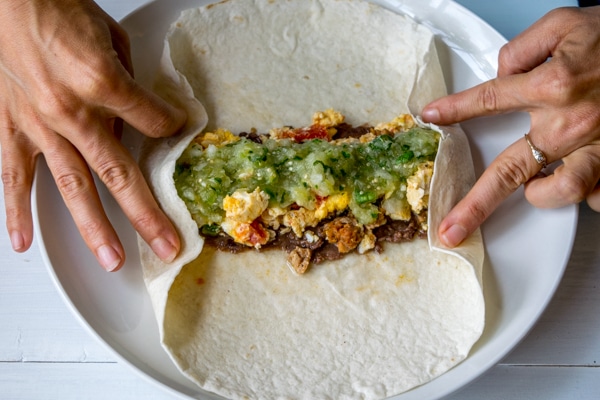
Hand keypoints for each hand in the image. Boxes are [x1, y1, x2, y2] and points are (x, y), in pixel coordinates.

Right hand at [0, 0, 186, 269]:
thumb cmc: (55, 8)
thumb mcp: (110, 38)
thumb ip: (128, 83)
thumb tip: (139, 111)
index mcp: (102, 83)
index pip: (154, 123)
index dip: (170, 128)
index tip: (177, 132)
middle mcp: (72, 112)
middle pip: (120, 175)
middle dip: (146, 215)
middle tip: (166, 246)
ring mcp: (39, 125)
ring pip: (72, 187)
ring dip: (94, 228)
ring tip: (113, 259)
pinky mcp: (10, 128)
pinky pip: (13, 177)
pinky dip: (17, 211)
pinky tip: (25, 241)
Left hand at [422, 6, 599, 247]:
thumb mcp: (567, 22)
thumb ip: (524, 48)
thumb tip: (500, 72)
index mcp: (552, 84)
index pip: (487, 102)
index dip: (453, 110)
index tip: (431, 117)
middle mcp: (571, 123)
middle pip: (509, 172)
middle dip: (474, 206)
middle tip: (451, 233)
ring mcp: (599, 147)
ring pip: (558, 192)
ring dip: (540, 195)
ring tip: (533, 189)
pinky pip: (599, 194)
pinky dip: (590, 190)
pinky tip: (587, 176)